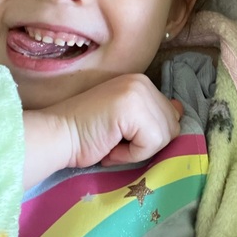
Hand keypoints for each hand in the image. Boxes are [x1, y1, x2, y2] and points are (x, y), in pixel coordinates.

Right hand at [23, 73, 182, 187]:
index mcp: (141, 83)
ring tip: (111, 142)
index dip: (148, 135)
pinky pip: (151, 143)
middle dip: (145, 143)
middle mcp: (143, 82)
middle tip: (114, 140)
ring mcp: (139, 91)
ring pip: (163, 136)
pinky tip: (109, 145)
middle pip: (171, 127)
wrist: (56, 135)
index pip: (170, 115)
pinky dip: (130, 154)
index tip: (121, 135)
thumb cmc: (86, 134)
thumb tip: (180, 110)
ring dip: (137, 150)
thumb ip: (150, 115)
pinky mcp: (133, 107)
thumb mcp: (125, 122)